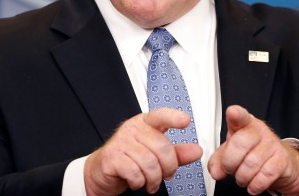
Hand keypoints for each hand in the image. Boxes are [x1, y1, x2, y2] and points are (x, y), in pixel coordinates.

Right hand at [84, 108, 202, 195]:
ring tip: (151, 182)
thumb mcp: (155, 154)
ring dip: (154, 179)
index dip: (173, 117)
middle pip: (161, 147)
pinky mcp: (112, 157)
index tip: (185, 121)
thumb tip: (196, 151)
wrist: (102, 171)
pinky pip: (135, 172)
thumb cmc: (129, 159)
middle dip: (168, 167)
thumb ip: (176, 152)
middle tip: (165, 175)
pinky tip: (137, 181)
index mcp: (145, 123)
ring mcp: (121, 142)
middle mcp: (132, 129)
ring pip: (149, 163)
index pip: (160, 115)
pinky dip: (139, 182)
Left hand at [208, 105, 298, 195]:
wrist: (280, 163)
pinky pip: (265, 175)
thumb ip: (219, 160)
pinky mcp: (282, 159)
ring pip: (251, 163)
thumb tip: (215, 171)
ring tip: (242, 177)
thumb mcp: (232, 152)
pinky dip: (255, 185)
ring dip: (242, 177)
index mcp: (244, 124)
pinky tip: (253, 185)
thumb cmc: (253, 152)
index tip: (232, 112)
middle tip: (230, 168)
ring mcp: (272, 144)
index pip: (240, 116)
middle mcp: (259, 131)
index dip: (236, 114)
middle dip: (229, 163)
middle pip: (240, 144)